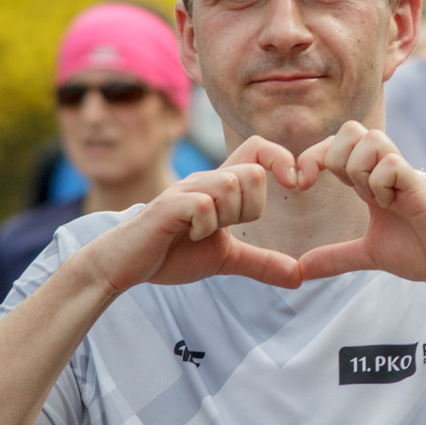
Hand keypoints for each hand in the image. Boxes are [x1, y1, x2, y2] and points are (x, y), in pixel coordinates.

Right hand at [91, 136, 303, 291]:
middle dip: (251, 208)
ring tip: (203, 232)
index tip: (296, 186)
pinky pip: (203, 205)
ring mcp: (185, 190)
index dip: (283, 160)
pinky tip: (189, 234)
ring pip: (231, 184)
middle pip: (253, 172)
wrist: (125, 265)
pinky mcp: (167, 206)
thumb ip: (262, 263)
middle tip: (226, 227)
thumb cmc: (172, 253)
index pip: (259, 148)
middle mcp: (205, 180)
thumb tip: (300, 277)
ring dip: (226, 216)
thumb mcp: (226, 260)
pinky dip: (204, 225)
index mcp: (221, 186)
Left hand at [294, 122, 425, 282]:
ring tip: (371, 198)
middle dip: (334, 158)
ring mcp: (402, 175)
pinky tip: (392, 205)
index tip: (302, 184)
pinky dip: (382, 184)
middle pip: (350, 129)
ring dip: (360, 169)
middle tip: (342, 190)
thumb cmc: (421, 250)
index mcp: (370, 180)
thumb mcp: (368, 254)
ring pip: (371, 138)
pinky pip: (391, 164)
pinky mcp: (418, 185)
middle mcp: (384, 170)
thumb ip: (336, 258)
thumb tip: (301, 269)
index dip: (312, 157)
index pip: (334, 145)